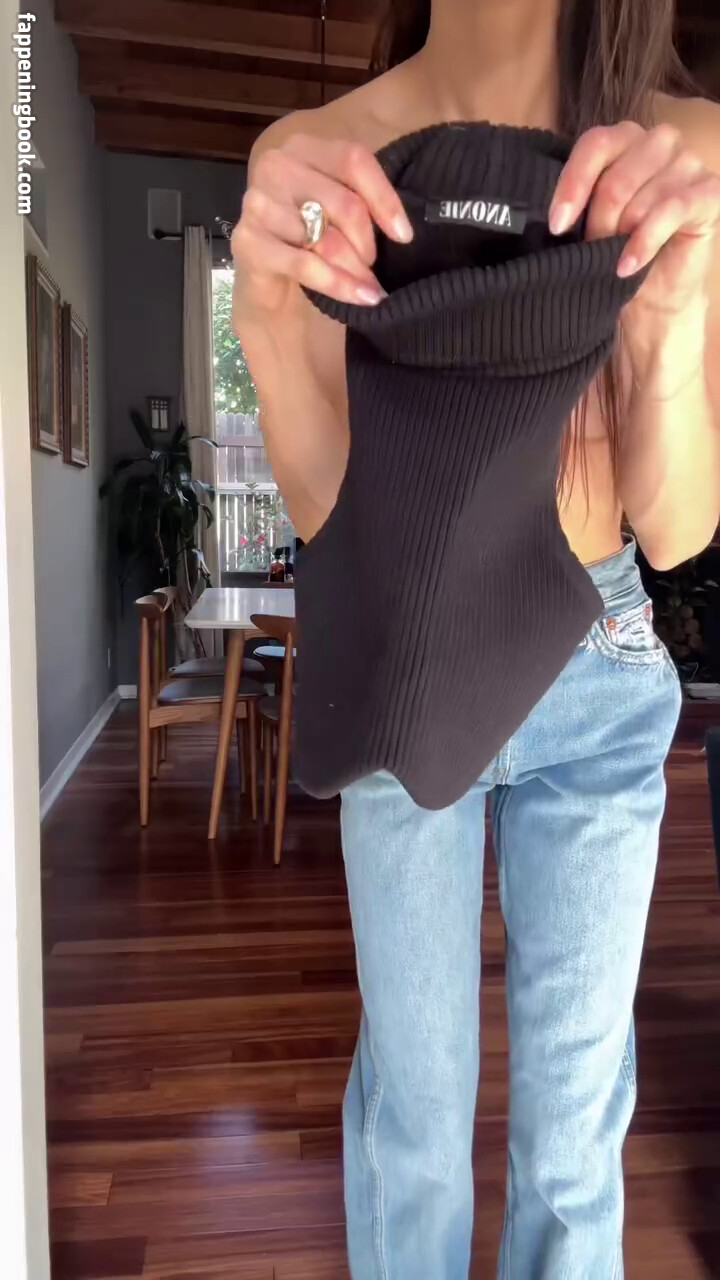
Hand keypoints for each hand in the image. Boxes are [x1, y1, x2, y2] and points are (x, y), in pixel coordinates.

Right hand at [231, 133, 412, 315]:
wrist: (266, 285)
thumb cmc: (308, 243)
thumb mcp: (337, 213)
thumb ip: (360, 202)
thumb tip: (401, 229)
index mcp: (303, 148)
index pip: (353, 161)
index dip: (384, 199)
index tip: (404, 236)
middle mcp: (276, 167)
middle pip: (344, 204)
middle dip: (367, 244)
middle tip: (374, 268)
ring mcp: (258, 203)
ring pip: (327, 239)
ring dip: (356, 271)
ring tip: (370, 288)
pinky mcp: (248, 242)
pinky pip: (306, 265)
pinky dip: (339, 285)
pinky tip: (360, 297)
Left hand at [549, 122, 719, 333]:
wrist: (651, 293)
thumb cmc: (616, 251)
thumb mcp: (588, 222)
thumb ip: (578, 202)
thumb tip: (560, 212)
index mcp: (626, 139)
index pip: (595, 144)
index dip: (572, 185)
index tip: (557, 226)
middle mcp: (659, 142)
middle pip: (616, 179)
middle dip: (599, 223)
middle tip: (595, 249)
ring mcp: (689, 163)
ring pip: (641, 199)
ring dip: (622, 237)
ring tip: (615, 259)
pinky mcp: (710, 192)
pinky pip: (671, 210)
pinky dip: (645, 241)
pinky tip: (628, 265)